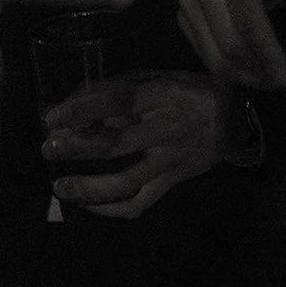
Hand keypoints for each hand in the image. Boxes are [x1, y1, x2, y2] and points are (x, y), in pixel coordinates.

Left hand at [42, 70, 224, 218]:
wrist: (236, 118)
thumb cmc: (191, 90)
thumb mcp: (160, 77)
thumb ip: (124, 87)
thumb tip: (79, 97)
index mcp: (161, 95)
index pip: (116, 102)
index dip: (82, 109)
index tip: (52, 116)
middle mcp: (165, 128)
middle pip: (116, 143)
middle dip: (77, 148)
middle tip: (49, 148)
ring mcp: (170, 159)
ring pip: (126, 181)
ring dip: (89, 187)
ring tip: (60, 186)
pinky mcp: (173, 181)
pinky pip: (140, 202)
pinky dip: (112, 209)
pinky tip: (89, 206)